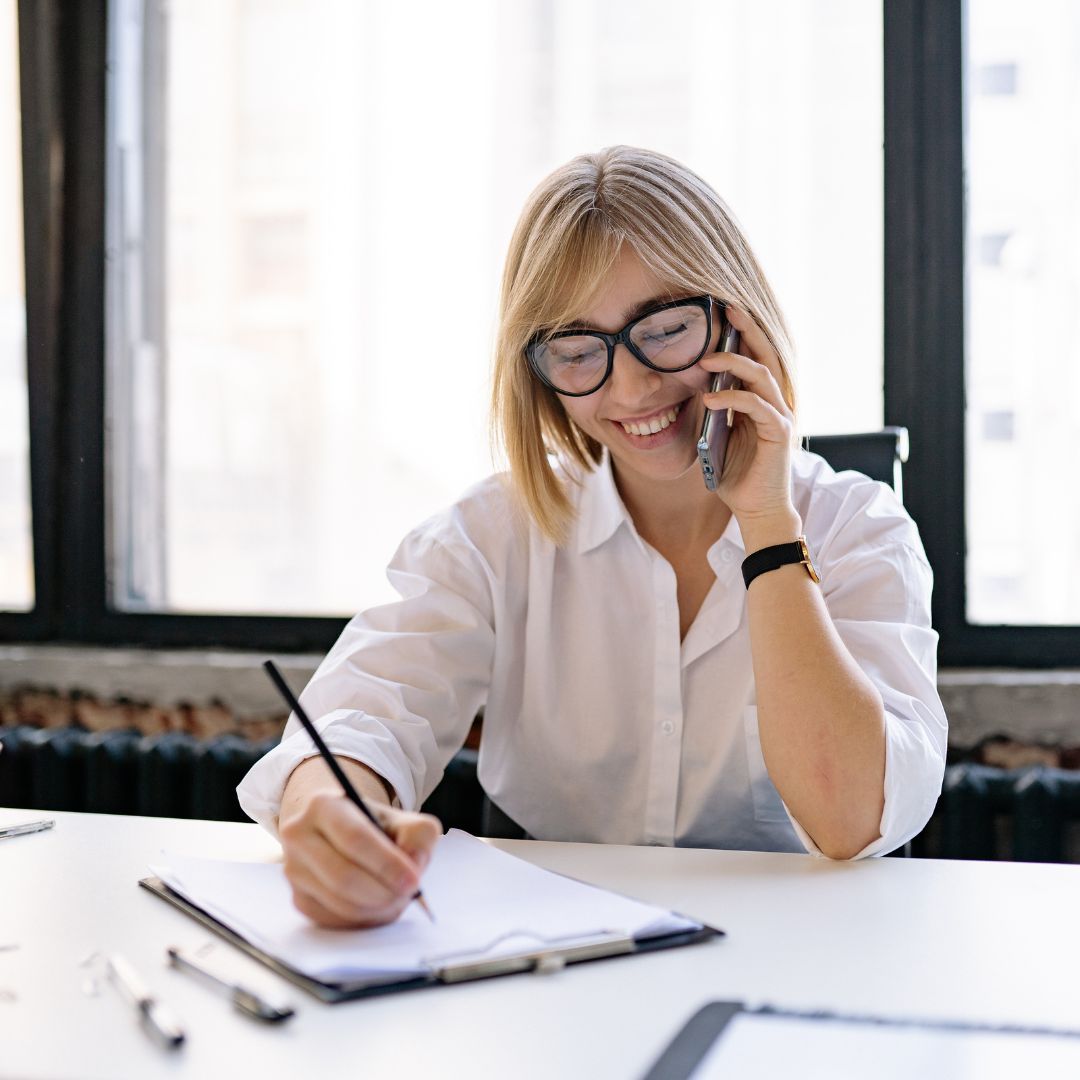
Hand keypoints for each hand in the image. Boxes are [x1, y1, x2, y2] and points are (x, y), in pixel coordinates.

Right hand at [279, 786, 441, 928]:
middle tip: (408, 895)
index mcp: (324, 805)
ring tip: (396, 898)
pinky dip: (362, 920)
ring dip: (375, 908)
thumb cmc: (376, 827)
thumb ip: (418, 836)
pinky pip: (333, 919)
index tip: (413, 881)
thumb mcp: (403, 819)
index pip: (354, 838)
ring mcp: (294, 869)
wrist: (342, 833)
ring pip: (338, 902)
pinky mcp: (297, 897)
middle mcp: (299, 835)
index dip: (386, 864)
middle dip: (382, 892)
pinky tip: (377, 906)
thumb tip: (413, 866)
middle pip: (342, 875)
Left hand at [699, 304, 796, 524]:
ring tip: (704, 360)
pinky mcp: (779, 433)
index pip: (755, 358)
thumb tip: (697, 386)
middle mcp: (775, 402)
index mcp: (761, 400)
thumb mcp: (719, 436)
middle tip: (726, 310)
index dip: (743, 334)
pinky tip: (710, 398)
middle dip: (747, 330)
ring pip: (761, 375)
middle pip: (765, 355)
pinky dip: (733, 398)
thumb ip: (715, 411)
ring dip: (732, 363)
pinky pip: (757, 406)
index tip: (722, 312)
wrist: (756, 509)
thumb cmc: (737, 475)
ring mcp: (780, 416)